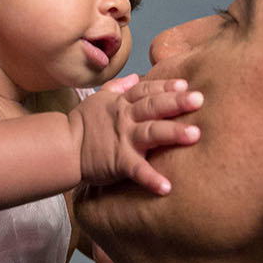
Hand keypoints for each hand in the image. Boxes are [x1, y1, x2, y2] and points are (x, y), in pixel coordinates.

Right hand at [68, 75, 201, 194]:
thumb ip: (119, 87)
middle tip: (199, 100)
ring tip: (194, 134)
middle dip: (176, 102)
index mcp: (122, 104)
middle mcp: (125, 118)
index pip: (146, 90)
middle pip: (153, 106)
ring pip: (151, 132)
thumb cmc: (81, 124)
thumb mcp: (98, 99)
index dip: (165, 87)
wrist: (63, 148)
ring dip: (172, 132)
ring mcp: (123, 139)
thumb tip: (136, 75)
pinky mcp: (118, 162)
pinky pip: (137, 170)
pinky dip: (151, 178)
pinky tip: (167, 187)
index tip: (185, 85)